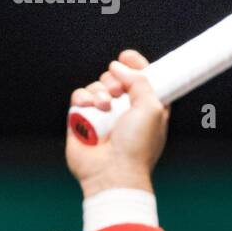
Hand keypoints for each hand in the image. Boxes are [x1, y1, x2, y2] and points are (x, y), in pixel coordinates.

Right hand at [65, 49, 169, 195]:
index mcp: (147, 107)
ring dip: (99, 91)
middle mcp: (125, 110)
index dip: (135, 65)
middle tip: (116, 91)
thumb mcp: (152, 107)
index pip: (142, 78)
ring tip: (104, 107)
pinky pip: (79, 97)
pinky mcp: (82, 120)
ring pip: (96, 86)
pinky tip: (89, 108)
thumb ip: (140, 80)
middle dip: (115, 79)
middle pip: (116, 79)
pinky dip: (83, 98)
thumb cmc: (138, 146)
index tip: (126, 57)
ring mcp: (103, 115)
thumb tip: (119, 67)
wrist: (113, 172)